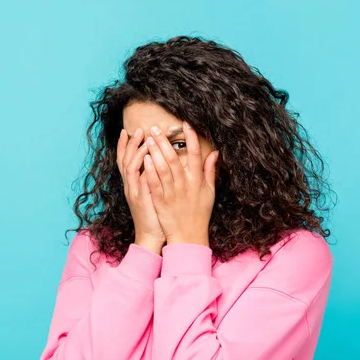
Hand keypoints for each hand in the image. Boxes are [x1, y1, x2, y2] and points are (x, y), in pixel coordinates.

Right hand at [117, 127, 165, 254]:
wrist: (151, 236)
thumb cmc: (156, 216)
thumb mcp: (153, 195)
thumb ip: (155, 179)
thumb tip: (161, 164)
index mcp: (133, 184)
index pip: (126, 160)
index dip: (127, 146)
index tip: (133, 131)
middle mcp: (130, 185)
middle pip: (124, 158)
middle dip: (131, 143)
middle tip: (140, 129)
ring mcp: (133, 190)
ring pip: (129, 164)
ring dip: (135, 149)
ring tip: (143, 136)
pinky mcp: (138, 197)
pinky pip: (136, 178)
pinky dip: (139, 164)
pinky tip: (145, 154)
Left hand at [142, 121, 219, 245]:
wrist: (189, 235)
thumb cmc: (199, 213)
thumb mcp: (209, 192)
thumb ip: (210, 171)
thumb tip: (215, 153)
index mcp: (197, 181)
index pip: (196, 155)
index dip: (191, 138)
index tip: (185, 124)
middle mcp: (185, 185)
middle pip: (175, 159)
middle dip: (165, 142)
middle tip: (156, 128)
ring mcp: (172, 193)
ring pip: (163, 169)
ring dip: (156, 152)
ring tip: (148, 139)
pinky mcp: (161, 201)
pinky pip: (154, 183)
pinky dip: (150, 171)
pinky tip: (145, 158)